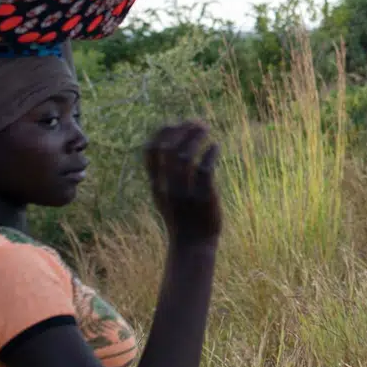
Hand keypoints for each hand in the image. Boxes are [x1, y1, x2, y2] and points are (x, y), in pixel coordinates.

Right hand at [145, 123, 221, 246]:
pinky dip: (210, 153)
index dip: (161, 132)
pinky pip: (204, 169)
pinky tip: (216, 146)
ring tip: (207, 128)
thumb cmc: (183, 217)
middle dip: (181, 130)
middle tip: (197, 121)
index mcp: (156, 185)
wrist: (193, 245)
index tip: (175, 122)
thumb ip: (166, 176)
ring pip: (184, 156)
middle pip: (167, 149)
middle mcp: (167, 186)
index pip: (150, 152)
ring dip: (196, 137)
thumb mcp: (166, 196)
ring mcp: (183, 192)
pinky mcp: (202, 197)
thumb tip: (172, 148)